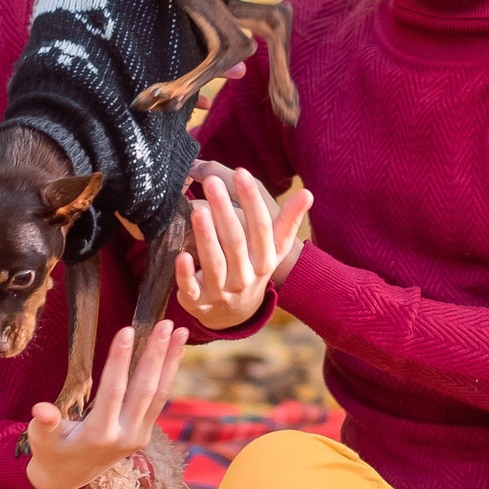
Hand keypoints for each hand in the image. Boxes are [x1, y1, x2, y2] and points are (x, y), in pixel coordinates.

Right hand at [23, 321, 184, 488]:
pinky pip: (160, 399)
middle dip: (156, 355)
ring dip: (171, 361)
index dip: (120, 360)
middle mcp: (125, 436)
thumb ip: (44, 423)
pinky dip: (168, 373)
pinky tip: (174, 351)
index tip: (126, 330)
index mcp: (98, 435)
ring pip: (159, 394)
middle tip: (164, 324)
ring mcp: (139, 435)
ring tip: (180, 331)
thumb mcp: (41, 439)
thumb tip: (40, 409)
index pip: (113, 391)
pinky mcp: (145, 432)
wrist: (69, 478)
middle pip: (144, 390)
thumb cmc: (51, 451)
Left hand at [173, 165, 313, 326]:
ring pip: (214, 262)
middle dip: (225, 210)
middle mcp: (245, 276)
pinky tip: (181, 255)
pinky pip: (190, 288)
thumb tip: (308, 193)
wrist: (235, 315)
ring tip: (197, 209)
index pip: (261, 227)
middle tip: (212, 182)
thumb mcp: (273, 250)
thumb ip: (288, 221)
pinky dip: (185, 273)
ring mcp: (221, 290)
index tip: (242, 172)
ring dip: (206, 236)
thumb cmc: (253, 268)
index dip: (252, 200)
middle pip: (236, 241)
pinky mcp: (197, 301)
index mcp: (265, 260)